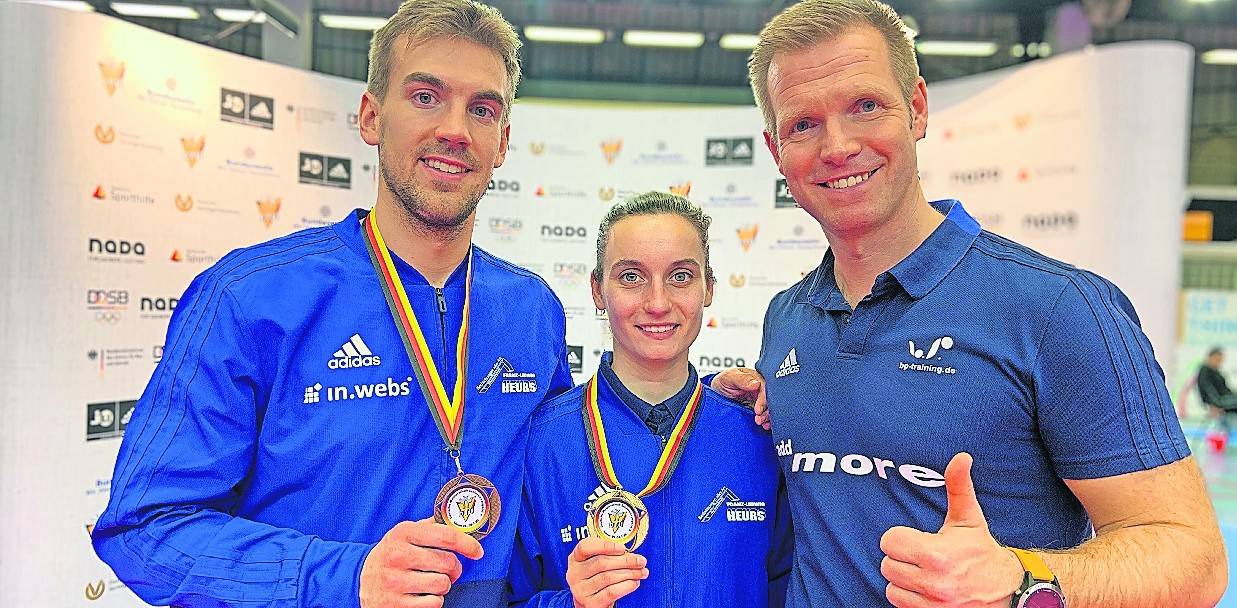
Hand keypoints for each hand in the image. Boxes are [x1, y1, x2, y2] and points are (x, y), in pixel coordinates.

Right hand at [359, 518, 483, 607]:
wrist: (359, 579)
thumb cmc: (392, 553)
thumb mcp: (405, 533)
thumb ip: (431, 526)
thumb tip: (459, 519)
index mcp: (403, 533)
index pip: (446, 536)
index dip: (468, 544)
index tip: (477, 551)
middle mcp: (397, 556)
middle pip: (448, 563)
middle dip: (454, 568)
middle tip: (448, 570)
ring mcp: (394, 582)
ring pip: (443, 584)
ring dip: (443, 585)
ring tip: (430, 581)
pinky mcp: (395, 605)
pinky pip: (434, 603)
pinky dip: (434, 600)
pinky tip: (421, 594)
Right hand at [566, 537, 647, 607]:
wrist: (590, 601)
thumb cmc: (596, 577)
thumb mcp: (596, 562)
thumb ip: (608, 554)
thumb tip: (630, 553)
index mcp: (575, 559)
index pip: (585, 547)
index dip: (604, 546)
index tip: (622, 548)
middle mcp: (574, 574)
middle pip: (601, 563)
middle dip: (626, 561)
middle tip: (641, 561)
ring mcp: (581, 590)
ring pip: (609, 577)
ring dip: (630, 573)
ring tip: (642, 572)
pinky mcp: (590, 603)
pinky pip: (612, 592)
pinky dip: (626, 586)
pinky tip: (635, 582)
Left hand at [710, 367, 768, 429]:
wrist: (715, 394)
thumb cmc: (723, 382)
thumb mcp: (729, 378)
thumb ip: (741, 379)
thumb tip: (756, 383)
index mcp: (757, 377)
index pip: (767, 387)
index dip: (764, 399)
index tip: (758, 409)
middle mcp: (761, 388)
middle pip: (772, 399)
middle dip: (768, 411)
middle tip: (759, 419)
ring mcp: (761, 399)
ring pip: (771, 408)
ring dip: (768, 417)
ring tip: (760, 423)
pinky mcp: (760, 408)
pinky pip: (767, 414)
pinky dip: (768, 421)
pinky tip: (765, 426)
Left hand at [879, 453, 1023, 606]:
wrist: (1007, 591)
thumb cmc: (981, 551)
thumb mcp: (969, 518)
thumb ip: (959, 487)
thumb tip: (960, 457)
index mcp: (937, 554)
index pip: (889, 541)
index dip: (901, 536)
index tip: (915, 538)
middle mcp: (933, 583)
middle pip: (887, 564)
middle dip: (901, 557)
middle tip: (920, 554)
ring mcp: (932, 604)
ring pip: (891, 586)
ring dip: (902, 579)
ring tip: (922, 571)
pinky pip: (898, 603)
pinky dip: (907, 596)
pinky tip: (924, 588)